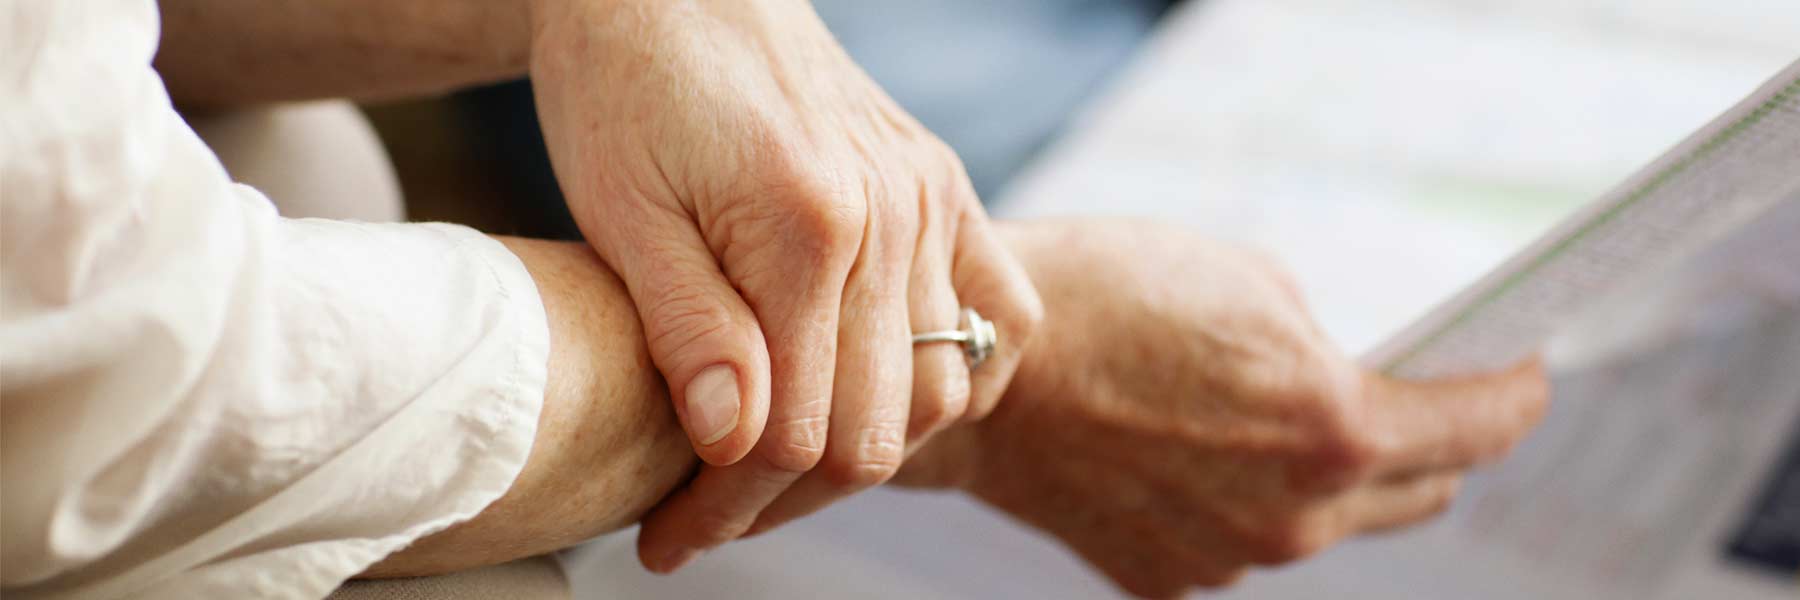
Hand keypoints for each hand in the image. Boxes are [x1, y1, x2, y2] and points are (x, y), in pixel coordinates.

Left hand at [526, 0, 1040, 570]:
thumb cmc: (626, 89)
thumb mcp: (623, 213)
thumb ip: (691, 331)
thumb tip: (737, 446)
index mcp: (807, 226)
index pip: (796, 432)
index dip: (728, 507)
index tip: (667, 539)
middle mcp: (894, 216)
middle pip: (875, 428)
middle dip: (784, 498)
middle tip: (701, 518)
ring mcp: (933, 200)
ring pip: (941, 388)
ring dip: (861, 445)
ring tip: (773, 465)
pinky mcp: (946, 187)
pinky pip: (1000, 316)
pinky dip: (956, 374)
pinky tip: (885, 389)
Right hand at [898, 220, 1549, 598]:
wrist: (983, 369)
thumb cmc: (1110, 298)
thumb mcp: (1253, 281)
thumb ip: (1327, 345)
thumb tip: (1345, 375)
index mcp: (1337, 430)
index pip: (1480, 430)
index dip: (1515, 396)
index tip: (1523, 376)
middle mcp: (1297, 517)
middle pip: (1422, 494)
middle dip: (1437, 441)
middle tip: (1423, 393)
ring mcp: (1231, 559)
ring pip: (1329, 523)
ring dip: (1336, 475)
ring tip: (1280, 415)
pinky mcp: (1170, 578)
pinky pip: (1246, 540)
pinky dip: (1251, 500)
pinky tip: (1205, 450)